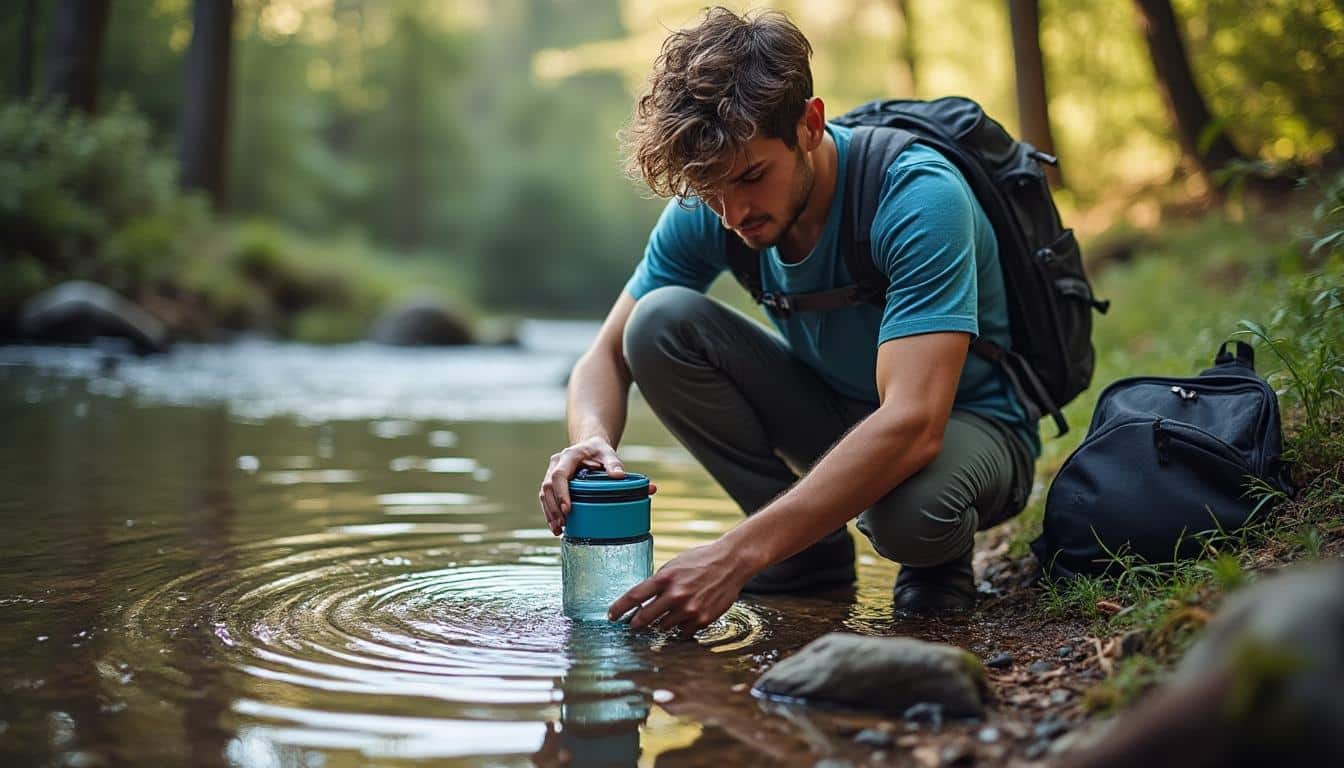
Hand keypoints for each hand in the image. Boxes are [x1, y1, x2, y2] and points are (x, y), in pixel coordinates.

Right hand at [538, 436, 656, 534]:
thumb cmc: (599, 451)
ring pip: (544, 494)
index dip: (562, 493)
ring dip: (550, 513)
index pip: (559, 475)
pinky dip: (550, 513)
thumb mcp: (608, 453)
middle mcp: (556, 463)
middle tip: (564, 525)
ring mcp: (551, 472)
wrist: (589, 446)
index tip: (568, 509)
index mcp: (569, 456)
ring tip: (558, 530)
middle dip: (554, 508)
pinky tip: (556, 527)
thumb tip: (622, 476)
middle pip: (548, 487)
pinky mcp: (551, 482)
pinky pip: (546, 498)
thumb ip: (615, 464)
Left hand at [607, 539, 753, 632]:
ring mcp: (689, 610)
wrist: (731, 563)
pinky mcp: (702, 620)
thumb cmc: (701, 561)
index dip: (619, 608)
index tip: (611, 616)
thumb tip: (643, 599)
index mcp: (665, 578)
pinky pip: (683, 632)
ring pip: (663, 627)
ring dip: (660, 624)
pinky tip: (683, 619)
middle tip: (632, 625)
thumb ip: (659, 582)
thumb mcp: (675, 565)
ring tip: (666, 616)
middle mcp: (675, 595)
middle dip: (635, 624)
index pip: (634, 596)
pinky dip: (680, 627)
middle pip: (644, 618)